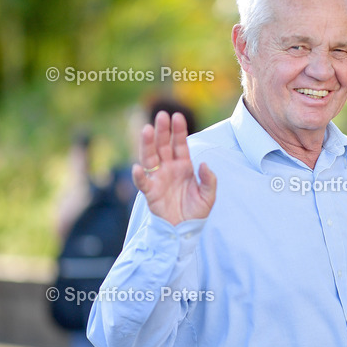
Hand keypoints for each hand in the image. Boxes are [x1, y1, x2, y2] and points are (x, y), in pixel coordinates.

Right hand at [132, 111, 216, 225]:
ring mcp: (158, 178)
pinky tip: (138, 168)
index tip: (177, 116)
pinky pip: (143, 182)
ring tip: (146, 129)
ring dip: (148, 144)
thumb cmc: (195, 212)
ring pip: (151, 157)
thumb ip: (209, 180)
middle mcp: (169, 168)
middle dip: (162, 131)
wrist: (184, 231)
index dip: (179, 131)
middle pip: (164, 146)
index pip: (180, 144)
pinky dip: (139, 176)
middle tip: (161, 115)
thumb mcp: (209, 196)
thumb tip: (203, 164)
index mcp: (184, 166)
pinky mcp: (151, 193)